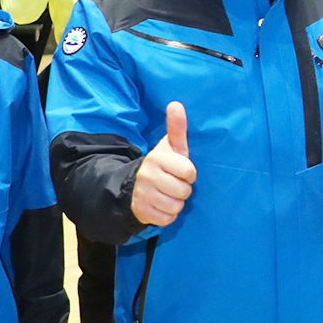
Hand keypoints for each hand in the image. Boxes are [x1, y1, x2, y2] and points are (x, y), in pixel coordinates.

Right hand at [130, 101, 195, 226]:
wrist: (134, 186)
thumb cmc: (162, 165)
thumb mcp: (170, 147)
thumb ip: (176, 128)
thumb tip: (176, 104)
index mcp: (156, 158)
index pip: (189, 171)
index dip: (189, 174)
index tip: (182, 171)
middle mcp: (146, 176)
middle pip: (184, 191)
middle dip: (183, 190)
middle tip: (173, 184)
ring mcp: (142, 195)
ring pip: (176, 206)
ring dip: (176, 203)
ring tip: (167, 194)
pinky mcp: (140, 212)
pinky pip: (167, 219)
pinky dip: (167, 215)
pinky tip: (160, 205)